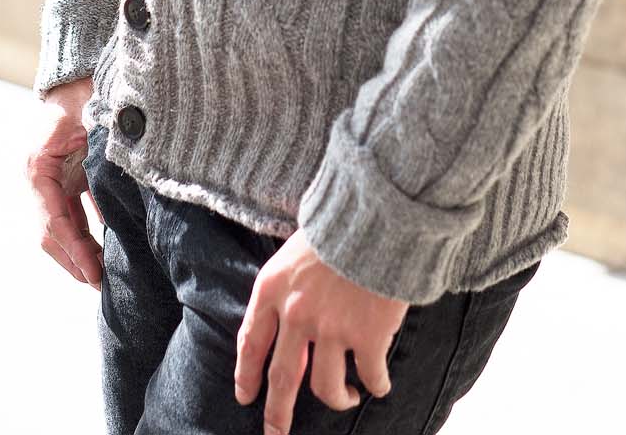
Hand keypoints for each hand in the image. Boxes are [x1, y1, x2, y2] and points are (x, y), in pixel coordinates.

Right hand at [27, 75, 103, 288]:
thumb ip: (102, 154)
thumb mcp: (93, 118)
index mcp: (38, 166)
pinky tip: (108, 249)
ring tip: (104, 277)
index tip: (93, 273)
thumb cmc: (85, 89)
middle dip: (75, 261)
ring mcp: (53, 179)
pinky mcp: (68, 176)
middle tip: (100, 285)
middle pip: (53, 232)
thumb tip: (122, 192)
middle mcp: (40, 178)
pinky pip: (75, 213)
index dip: (73, 250)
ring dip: (81, 252)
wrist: (79, 69)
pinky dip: (89, 233)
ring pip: (63, 227)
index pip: (53, 220)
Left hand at [234, 229, 403, 434]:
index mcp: (273, 288)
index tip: (245, 396)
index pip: (251, 341)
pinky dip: (375, 385)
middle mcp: (296, 314)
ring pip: (326, 387)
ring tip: (345, 396)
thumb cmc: (339, 221)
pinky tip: (379, 384)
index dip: (246, 374)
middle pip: (282, 378)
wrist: (379, 212)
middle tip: (275, 434)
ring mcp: (331, 329)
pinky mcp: (368, 337)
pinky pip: (370, 377)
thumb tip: (289, 307)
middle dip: (277, 414)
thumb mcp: (297, 246)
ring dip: (337, 398)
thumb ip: (289, 281)